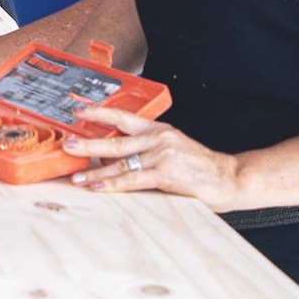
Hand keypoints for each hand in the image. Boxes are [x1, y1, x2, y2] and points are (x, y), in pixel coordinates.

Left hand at [64, 108, 243, 209]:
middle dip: (88, 143)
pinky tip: (98, 187)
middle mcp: (158, 139)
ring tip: (76, 176)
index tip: (78, 112)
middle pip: (115, 140)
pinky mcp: (166, 175)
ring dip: (95, 171)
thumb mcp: (173, 147)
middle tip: (68, 144)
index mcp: (158, 129)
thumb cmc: (201, 166)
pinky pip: (133, 180)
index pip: (123, 116)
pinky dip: (113, 185)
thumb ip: (146, 149)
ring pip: (120, 163)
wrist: (230, 178)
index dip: (99, 113)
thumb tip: (112, 158)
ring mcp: (162, 156)